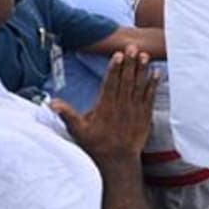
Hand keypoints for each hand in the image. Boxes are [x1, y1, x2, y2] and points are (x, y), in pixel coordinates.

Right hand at [50, 46, 157, 162]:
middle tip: (133, 47)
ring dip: (142, 70)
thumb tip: (52, 103)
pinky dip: (153, 84)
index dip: (114, 69)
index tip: (118, 55)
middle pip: (126, 80)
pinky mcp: (145, 115)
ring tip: (144, 56)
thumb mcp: (78, 131)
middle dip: (129, 63)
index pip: (110, 83)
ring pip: (139, 86)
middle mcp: (121, 106)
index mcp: (106, 107)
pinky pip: (150, 96)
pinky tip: (156, 73)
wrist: (118, 160)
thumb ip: (67, 115)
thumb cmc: (96, 145)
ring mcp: (135, 110)